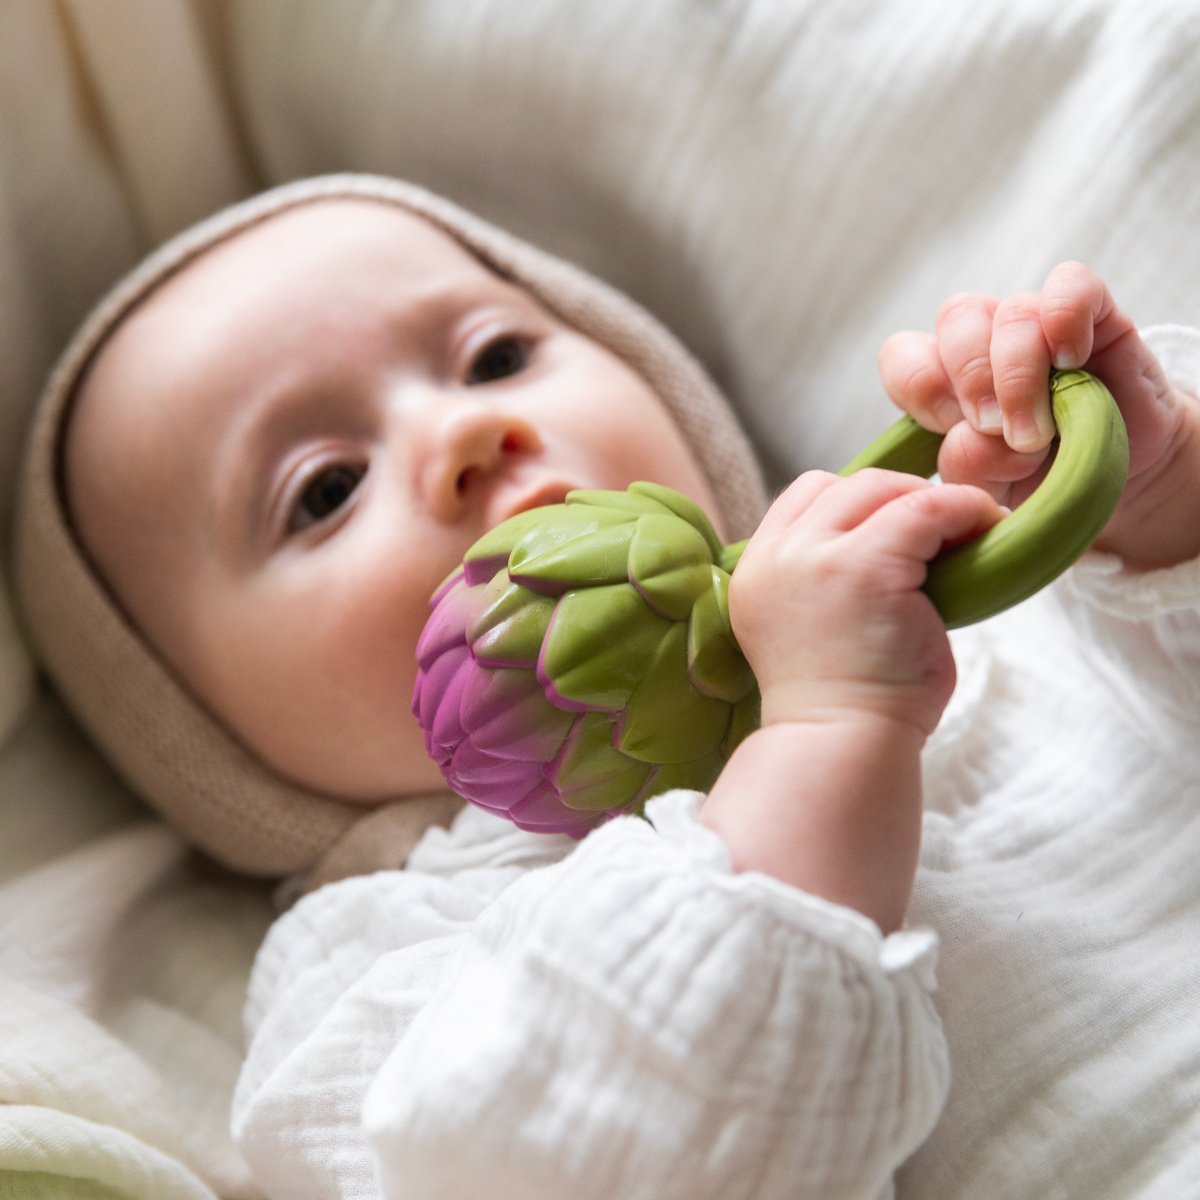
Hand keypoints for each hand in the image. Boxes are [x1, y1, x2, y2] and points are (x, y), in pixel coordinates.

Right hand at [729, 468, 1004, 738]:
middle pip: (840, 485)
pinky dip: (962, 510)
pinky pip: (925, 509)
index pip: (804, 498)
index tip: (895, 528)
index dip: (855, 502)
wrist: (841, 749)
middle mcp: (776, 557)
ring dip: (927, 501)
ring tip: (965, 529)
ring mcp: (816, 558)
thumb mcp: (813, 626)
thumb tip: (895, 538)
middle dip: (896, 496)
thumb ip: (828, 578)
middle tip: (941, 528)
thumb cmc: (844, 704)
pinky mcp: (866, 566)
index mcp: (757, 571)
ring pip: (878, 488)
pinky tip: (985, 529)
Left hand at [878, 262, 1199, 568]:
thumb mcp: (993, 487)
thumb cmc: (1039, 482)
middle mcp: (984, 341)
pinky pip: (1070, 285)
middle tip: (997, 432)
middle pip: (956, 320)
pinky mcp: (1093, 312)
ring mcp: (1036, 323)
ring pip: (1010, 311)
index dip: (919, 386)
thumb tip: (978, 435)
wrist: (1119, 483)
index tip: (947, 428)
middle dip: (973, 381)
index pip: (903, 355)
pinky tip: (1071, 361)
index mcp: (943, 379)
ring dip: (1019, 372)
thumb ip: (972, 464)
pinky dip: (1065, 317)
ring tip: (1039, 429)